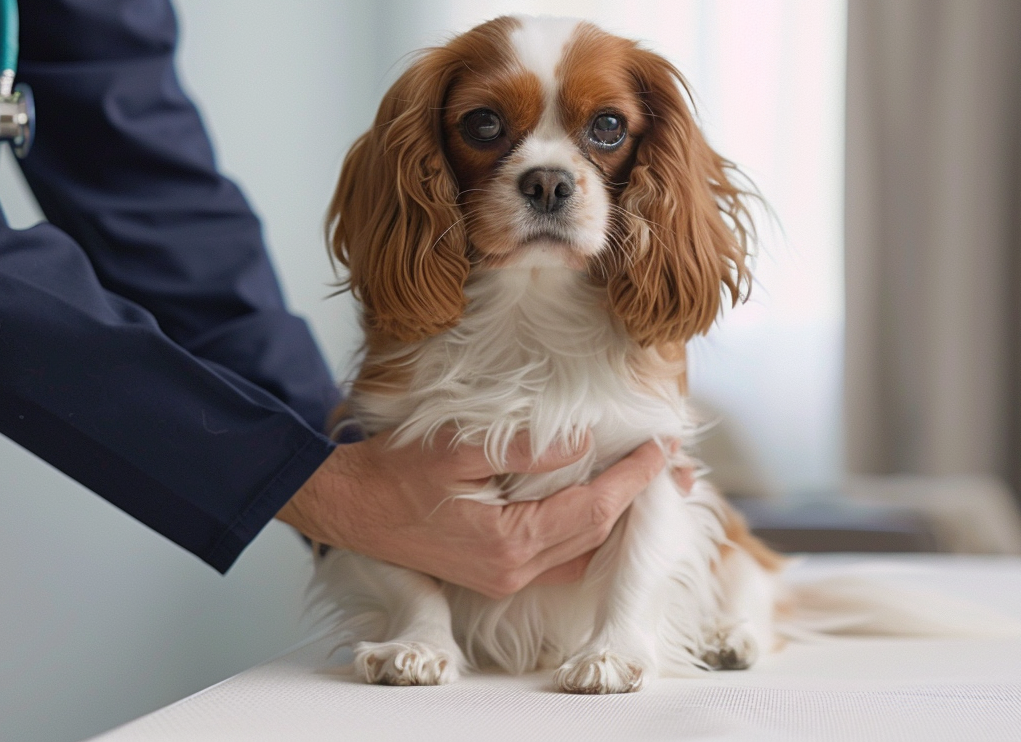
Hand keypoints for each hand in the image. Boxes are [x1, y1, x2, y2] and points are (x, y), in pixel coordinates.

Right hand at [278, 433, 685, 598]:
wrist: (348, 506)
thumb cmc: (395, 472)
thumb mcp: (458, 447)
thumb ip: (526, 448)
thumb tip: (582, 441)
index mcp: (508, 542)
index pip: (593, 510)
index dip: (632, 478)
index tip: (661, 447)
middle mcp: (513, 570)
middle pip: (597, 535)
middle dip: (636, 497)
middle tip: (671, 461)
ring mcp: (505, 578)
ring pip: (583, 552)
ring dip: (616, 516)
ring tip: (645, 479)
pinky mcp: (497, 574)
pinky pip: (561, 559)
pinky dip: (587, 531)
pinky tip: (599, 504)